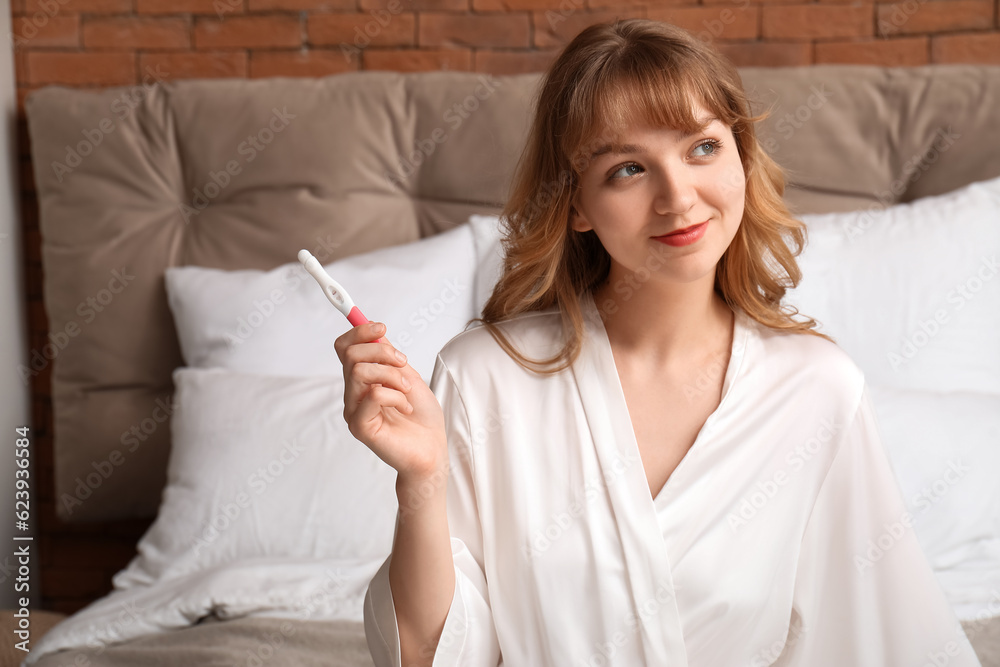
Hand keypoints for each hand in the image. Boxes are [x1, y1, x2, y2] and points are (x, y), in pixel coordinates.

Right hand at [335, 321, 447, 483]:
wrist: (432, 449)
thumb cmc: (422, 417)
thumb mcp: (409, 376)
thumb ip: (389, 357)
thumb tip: (376, 331)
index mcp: (362, 380)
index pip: (345, 348)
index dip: (359, 331)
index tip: (381, 327)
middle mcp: (353, 394)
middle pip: (351, 355)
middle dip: (382, 351)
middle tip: (404, 363)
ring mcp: (354, 411)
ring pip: (359, 372)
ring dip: (391, 375)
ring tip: (406, 390)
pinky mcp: (360, 426)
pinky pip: (372, 395)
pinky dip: (395, 396)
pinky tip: (406, 408)